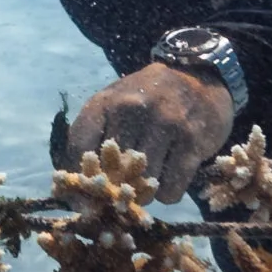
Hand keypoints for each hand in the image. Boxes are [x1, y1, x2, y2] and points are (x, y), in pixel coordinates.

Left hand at [60, 61, 238, 190]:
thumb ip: (92, 137)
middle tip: (126, 190)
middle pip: (113, 171)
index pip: (80, 148)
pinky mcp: (192, 141)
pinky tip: (169, 179)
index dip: (80, 178)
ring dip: (145, 192)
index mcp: (105, 102)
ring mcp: (165, 123)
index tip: (86, 194)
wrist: (199, 77)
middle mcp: (132, 109)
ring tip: (149, 181)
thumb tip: (73, 187)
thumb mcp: (114, 104)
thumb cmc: (148, 98)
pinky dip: (168, 194)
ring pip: (143, 183)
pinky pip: (171, 189)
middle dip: (118, 188)